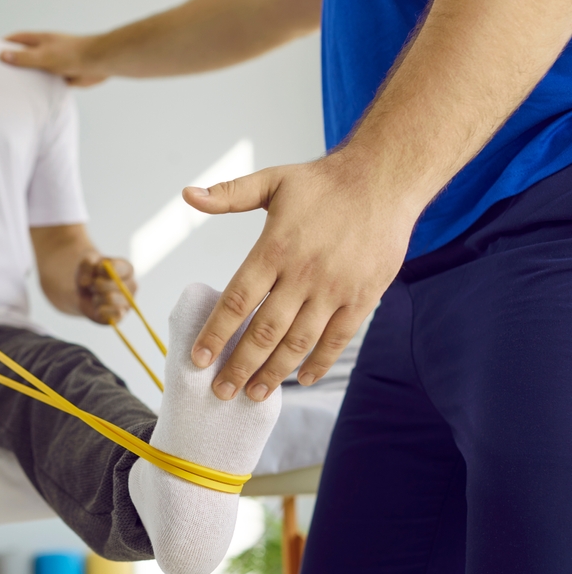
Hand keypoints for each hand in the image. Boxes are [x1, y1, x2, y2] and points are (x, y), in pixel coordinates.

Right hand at [0, 32, 108, 86]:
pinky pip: (46, 83)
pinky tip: (31, 98)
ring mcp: (53, 64)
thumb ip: (24, 57)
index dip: (4, 44)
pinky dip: (40, 89)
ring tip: (10, 88)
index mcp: (40, 40)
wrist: (97, 63)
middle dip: (13, 63)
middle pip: (25, 56)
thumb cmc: (73, 54)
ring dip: (27, 78)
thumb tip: (2, 55)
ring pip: (35, 71)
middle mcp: (46, 51)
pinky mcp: (62, 77)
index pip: (17, 39)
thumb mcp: (43, 56)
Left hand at [76, 255, 135, 323]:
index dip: (103, 270)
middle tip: (93, 285)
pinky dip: (100, 312)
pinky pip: (114, 315)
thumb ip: (86, 265)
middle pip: (114, 284)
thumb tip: (86, 282)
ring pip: (111, 299)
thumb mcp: (85, 264)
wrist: (86, 294)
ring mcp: (128, 302)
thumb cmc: (90, 275)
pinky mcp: (121, 316)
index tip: (97, 270)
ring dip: (96, 298)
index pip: (119, 268)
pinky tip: (97, 308)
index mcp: (127, 269)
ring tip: (95, 297)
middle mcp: (132, 285)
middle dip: (97, 285)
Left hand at [184, 154, 421, 400]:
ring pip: (299, 342)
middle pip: (265, 332)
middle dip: (240, 366)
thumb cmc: (323, 183)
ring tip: (253, 394)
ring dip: (275, 372)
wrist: (385, 179)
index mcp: (275, 249)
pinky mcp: (363, 297)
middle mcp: (303, 274)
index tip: (199, 359)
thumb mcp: (272, 181)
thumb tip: (188, 194)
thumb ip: (229, 194)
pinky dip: (319, 362)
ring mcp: (335, 289)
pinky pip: (338, 338)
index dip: (216, 334)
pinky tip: (302, 379)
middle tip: (220, 391)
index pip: (238, 301)